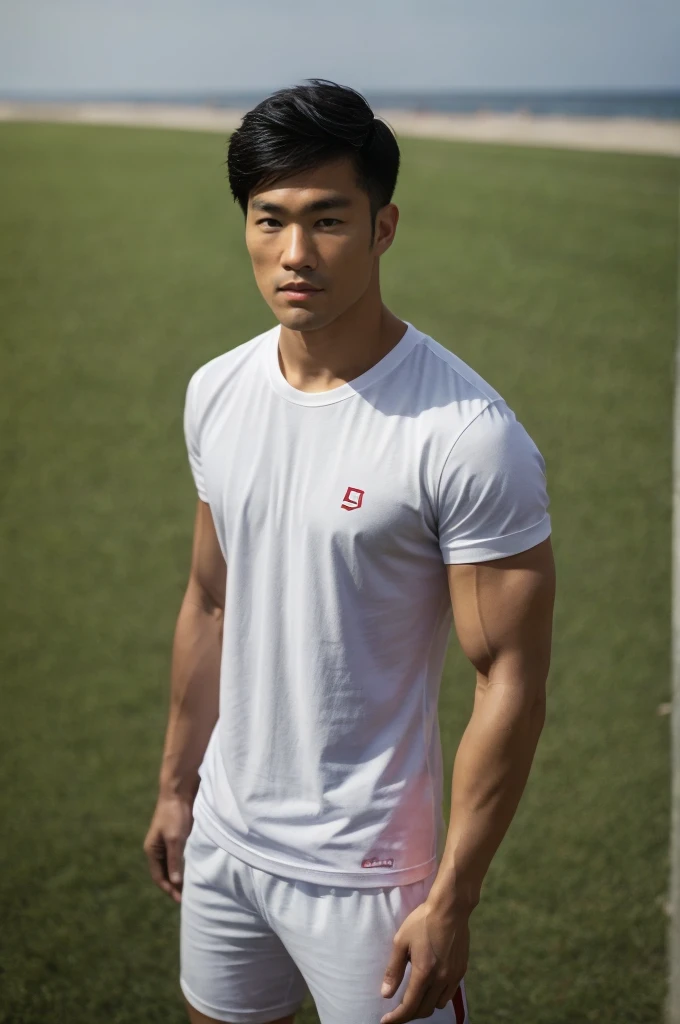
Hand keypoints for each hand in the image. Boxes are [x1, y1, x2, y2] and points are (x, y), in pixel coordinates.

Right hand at [143, 794, 193, 903]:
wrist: (179, 791)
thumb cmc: (174, 814)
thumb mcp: (175, 839)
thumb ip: (175, 861)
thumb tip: (176, 883)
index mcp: (152, 850)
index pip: (159, 877)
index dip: (169, 889)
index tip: (181, 900)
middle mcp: (157, 848)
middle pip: (165, 873)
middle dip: (174, 886)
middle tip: (187, 898)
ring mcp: (167, 842)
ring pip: (172, 865)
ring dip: (180, 876)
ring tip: (191, 888)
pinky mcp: (177, 836)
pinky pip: (179, 856)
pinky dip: (184, 865)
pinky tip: (193, 870)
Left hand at [379, 900, 468, 1022]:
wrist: (450, 908)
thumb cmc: (422, 921)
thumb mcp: (401, 941)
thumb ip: (394, 970)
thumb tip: (386, 994)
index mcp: (424, 972)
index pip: (409, 1006)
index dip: (397, 1017)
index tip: (386, 1021)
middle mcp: (441, 979)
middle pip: (424, 1010)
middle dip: (409, 1014)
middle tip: (397, 1011)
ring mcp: (453, 976)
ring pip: (438, 1004)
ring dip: (424, 1006)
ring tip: (414, 998)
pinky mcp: (461, 971)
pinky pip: (449, 994)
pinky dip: (437, 997)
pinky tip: (430, 987)